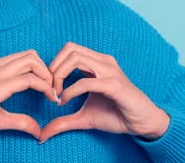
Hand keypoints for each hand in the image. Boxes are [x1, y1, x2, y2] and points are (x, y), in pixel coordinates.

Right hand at [0, 49, 56, 146]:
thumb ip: (19, 120)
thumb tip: (38, 130)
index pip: (26, 58)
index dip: (42, 71)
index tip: (50, 90)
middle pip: (32, 55)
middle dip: (49, 71)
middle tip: (54, 90)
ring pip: (32, 61)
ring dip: (48, 76)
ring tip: (53, 94)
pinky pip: (27, 79)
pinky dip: (43, 86)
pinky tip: (48, 98)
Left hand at [39, 42, 170, 143]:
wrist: (141, 123)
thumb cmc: (116, 115)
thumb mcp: (84, 117)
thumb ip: (64, 121)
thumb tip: (43, 135)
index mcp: (97, 62)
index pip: (69, 49)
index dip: (54, 65)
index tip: (49, 87)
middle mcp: (103, 62)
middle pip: (70, 49)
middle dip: (54, 68)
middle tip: (50, 89)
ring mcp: (109, 71)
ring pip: (76, 58)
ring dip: (60, 75)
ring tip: (57, 94)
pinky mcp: (114, 85)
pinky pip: (87, 81)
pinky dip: (71, 91)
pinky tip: (65, 101)